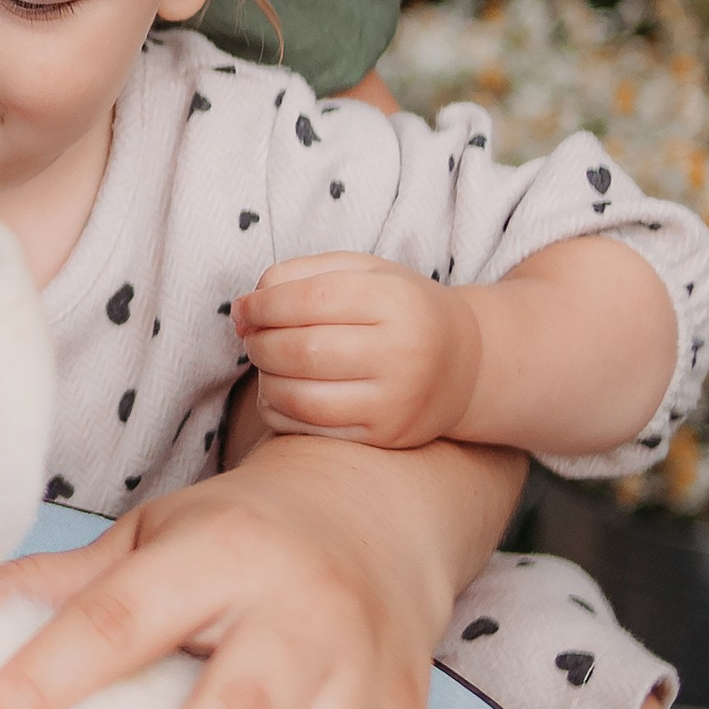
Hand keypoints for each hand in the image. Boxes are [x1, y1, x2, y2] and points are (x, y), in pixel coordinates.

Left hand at [236, 252, 478, 447]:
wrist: (465, 365)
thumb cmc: (399, 310)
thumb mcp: (363, 272)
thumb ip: (300, 274)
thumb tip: (245, 309)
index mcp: (396, 301)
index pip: (310, 300)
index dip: (263, 305)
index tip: (243, 309)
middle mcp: (403, 352)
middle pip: (301, 350)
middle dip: (260, 343)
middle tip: (252, 337)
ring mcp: (396, 400)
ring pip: (301, 396)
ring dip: (265, 378)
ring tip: (266, 363)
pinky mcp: (386, 436)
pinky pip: (310, 429)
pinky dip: (278, 410)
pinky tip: (279, 391)